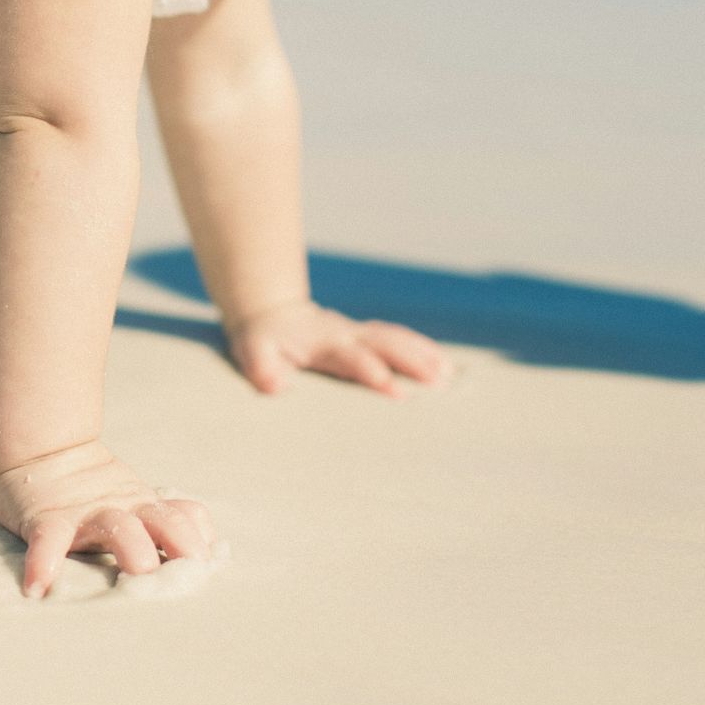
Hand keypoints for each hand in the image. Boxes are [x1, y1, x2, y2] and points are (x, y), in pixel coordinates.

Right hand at [0, 440, 213, 597]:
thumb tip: (205, 554)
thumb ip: (164, 520)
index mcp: (145, 508)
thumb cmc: (92, 492)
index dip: (201, 538)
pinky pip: (48, 541)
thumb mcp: (133, 501)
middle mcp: (123, 509)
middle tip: (189, 576)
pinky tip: (39, 588)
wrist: (42, 452)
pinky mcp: (47, 519)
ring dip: (134, 550)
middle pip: (163, 522)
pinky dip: (43, 562)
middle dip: (181, 544)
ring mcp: (86, 513)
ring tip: (138, 577)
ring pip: (119, 527)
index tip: (210, 567)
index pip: (185, 516)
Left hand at [225, 299, 452, 396]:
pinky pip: (400, 340)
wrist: (273, 314)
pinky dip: (425, 351)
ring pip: (398, 339)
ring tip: (451, 376)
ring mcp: (359, 334)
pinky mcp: (367, 337)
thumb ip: (263, 369)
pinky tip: (446, 368)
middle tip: (440, 382)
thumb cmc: (264, 341)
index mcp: (323, 342)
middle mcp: (347, 334)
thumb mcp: (253, 353)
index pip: (352, 357)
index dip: (372, 371)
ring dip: (425, 355)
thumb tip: (275, 386)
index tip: (394, 390)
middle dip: (413, 361)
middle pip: (386, 344)